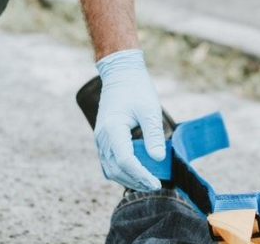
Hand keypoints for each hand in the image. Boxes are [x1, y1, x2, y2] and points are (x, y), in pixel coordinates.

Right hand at [94, 49, 166, 190]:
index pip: (126, 161)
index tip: (157, 183)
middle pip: (116, 170)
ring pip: (110, 169)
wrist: (120, 74)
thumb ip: (154, 135)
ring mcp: (100, 140)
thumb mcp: (150, 109)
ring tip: (148, 183)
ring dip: (128, 179)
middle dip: (135, 181)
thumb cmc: (137, 89)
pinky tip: (137, 173)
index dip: (141, 175)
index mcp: (113, 129)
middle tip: (155, 186)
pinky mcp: (103, 140)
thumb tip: (158, 159)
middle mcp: (102, 138)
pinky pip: (109, 163)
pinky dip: (122, 172)